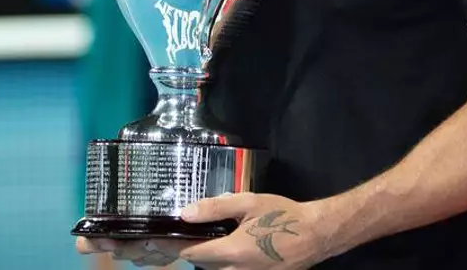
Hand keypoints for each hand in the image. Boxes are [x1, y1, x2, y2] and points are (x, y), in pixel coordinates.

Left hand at [73, 194, 328, 268]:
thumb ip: (216, 210)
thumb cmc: (285, 218)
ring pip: (182, 265)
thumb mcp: (252, 205)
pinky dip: (172, 258)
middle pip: (167, 263)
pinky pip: (199, 265)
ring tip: (112, 247)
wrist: (315, 239)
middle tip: (89, 247)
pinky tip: (150, 251)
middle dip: (128, 254)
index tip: (107, 244)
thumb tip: (182, 213)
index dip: (137, 248)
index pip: (171, 252)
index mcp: (224, 253)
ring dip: (148, 256)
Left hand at [175, 193, 328, 268]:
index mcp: (231, 252)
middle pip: (200, 265)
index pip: (189, 254)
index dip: (168, 247)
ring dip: (206, 259)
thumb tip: (185, 213)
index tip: (151, 241)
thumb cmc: (283, 215)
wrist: (315, 235)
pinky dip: (222, 264)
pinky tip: (226, 249)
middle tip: (179, 236)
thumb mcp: (250, 203)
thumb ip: (216, 207)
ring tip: (201, 241)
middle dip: (189, 251)